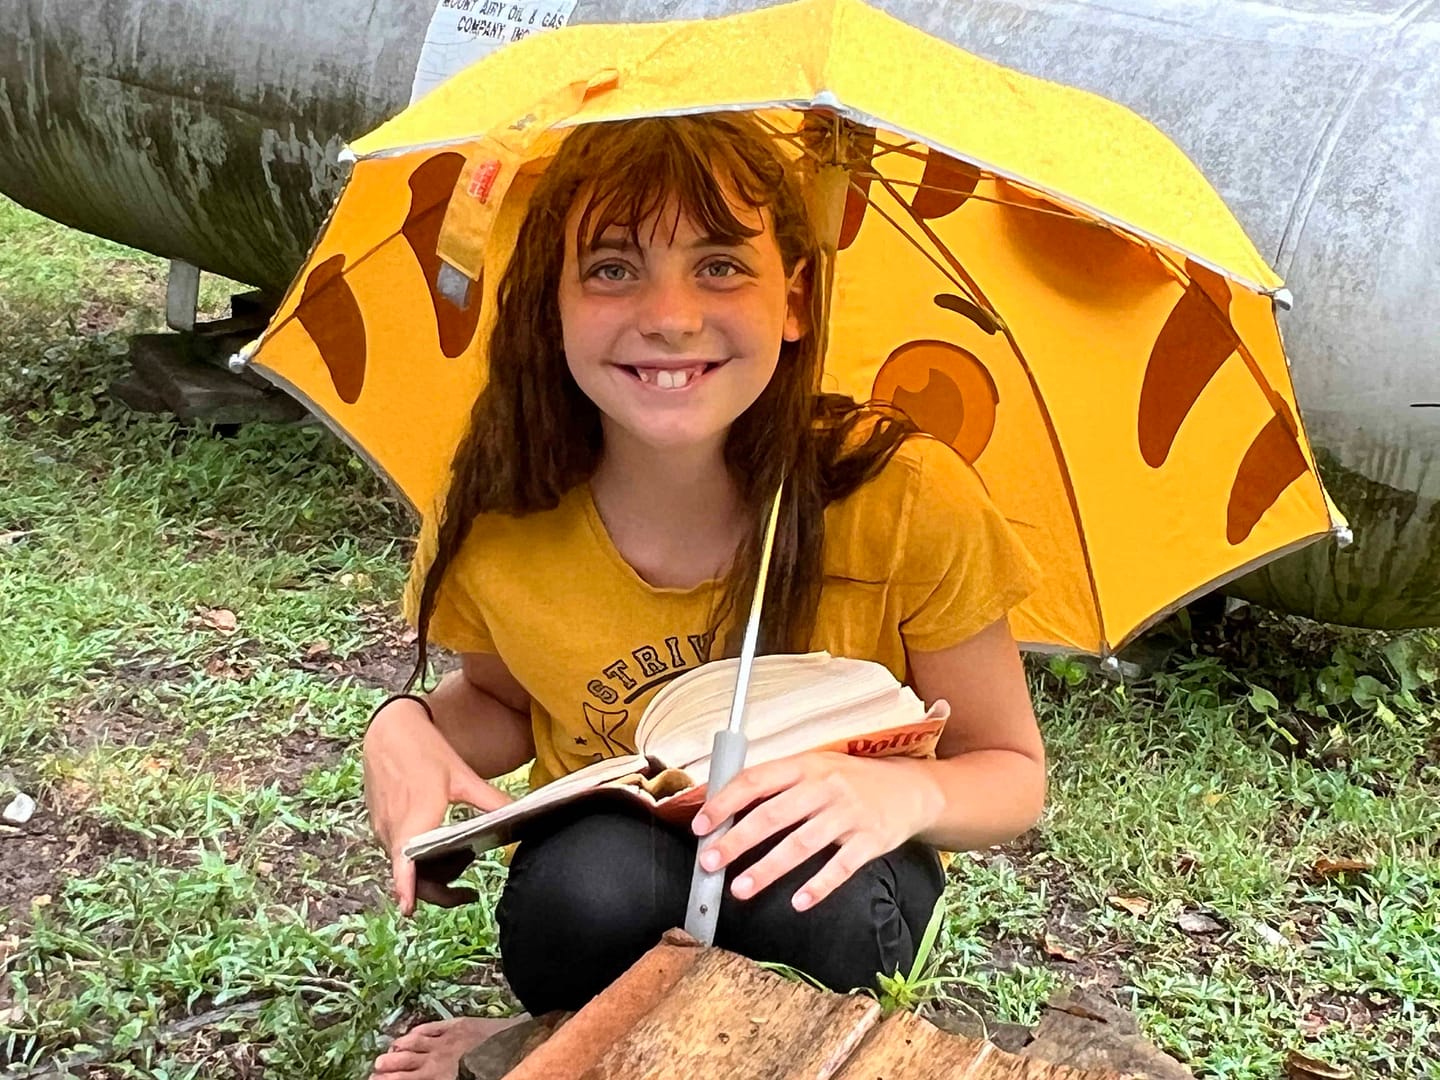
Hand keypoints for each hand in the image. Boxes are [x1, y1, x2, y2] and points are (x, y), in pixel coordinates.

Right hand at [363, 699, 513, 914]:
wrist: (389, 730)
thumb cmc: (426, 750)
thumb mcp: (463, 776)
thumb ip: (491, 801)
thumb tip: (521, 815)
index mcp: (414, 819)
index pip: (404, 862)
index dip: (406, 888)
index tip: (409, 909)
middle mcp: (392, 830)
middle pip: (412, 876)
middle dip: (440, 888)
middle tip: (469, 890)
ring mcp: (383, 829)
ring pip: (406, 865)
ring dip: (432, 870)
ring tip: (465, 856)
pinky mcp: (381, 824)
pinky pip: (399, 852)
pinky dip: (419, 857)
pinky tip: (442, 841)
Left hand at [690, 752, 943, 911]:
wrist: (911, 789)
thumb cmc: (852, 780)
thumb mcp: (816, 768)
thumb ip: (778, 784)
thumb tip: (725, 804)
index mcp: (805, 766)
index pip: (756, 780)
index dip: (725, 803)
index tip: (702, 825)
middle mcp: (826, 787)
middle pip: (773, 816)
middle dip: (736, 841)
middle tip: (710, 862)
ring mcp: (849, 814)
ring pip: (802, 844)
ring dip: (768, 869)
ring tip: (741, 889)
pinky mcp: (871, 840)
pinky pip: (841, 867)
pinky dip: (819, 886)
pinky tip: (799, 902)